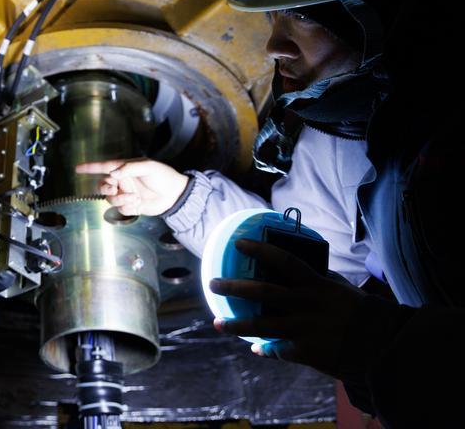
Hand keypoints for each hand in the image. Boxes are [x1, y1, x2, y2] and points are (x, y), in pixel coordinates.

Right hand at [74, 158, 189, 215]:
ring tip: (134, 197)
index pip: (104, 167)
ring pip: (110, 199)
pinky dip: (126, 206)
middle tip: (114, 188)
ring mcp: (126, 194)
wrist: (175, 195)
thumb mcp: (148, 166)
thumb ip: (129, 168)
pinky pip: (120, 208)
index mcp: (125, 169)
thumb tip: (113, 173)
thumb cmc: (163, 176)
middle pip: (102, 185)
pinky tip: (138, 203)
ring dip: (119, 198)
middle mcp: (123, 181)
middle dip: (105, 188)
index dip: (90, 168)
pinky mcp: (130, 206)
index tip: (77, 168)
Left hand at [209, 238, 365, 377]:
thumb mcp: (341, 290)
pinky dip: (265, 349)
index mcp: (316, 285)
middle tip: (213, 282)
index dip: (260, 250)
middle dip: (233, 286)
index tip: (239, 243)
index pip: (284, 261)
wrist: (382, 346)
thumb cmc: (363, 313)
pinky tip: (256, 348)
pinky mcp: (305, 352)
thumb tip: (301, 269)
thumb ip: (320, 280)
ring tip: (217, 322)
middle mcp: (306, 305)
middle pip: (262, 292)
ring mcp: (304, 329)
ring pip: (261, 325)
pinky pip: (277, 351)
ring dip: (236, 324)